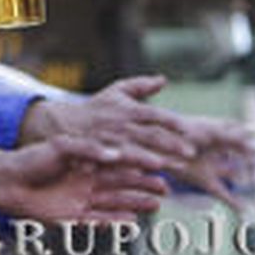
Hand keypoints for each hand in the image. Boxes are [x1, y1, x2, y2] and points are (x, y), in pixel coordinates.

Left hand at [0, 135, 169, 222]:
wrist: (6, 181)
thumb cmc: (31, 159)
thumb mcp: (60, 147)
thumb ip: (88, 149)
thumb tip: (117, 153)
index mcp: (85, 160)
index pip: (117, 161)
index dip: (138, 162)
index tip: (159, 162)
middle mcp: (87, 179)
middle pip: (122, 183)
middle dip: (144, 184)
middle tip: (166, 186)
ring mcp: (81, 198)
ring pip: (115, 201)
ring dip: (136, 202)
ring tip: (157, 203)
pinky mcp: (73, 216)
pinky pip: (100, 220)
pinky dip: (116, 220)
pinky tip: (134, 220)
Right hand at [20, 76, 198, 162]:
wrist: (63, 122)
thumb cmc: (95, 108)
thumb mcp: (116, 91)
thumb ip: (141, 85)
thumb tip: (163, 80)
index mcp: (128, 108)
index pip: (155, 114)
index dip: (172, 121)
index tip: (188, 129)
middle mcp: (121, 124)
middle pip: (150, 133)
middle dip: (172, 143)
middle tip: (192, 152)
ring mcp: (111, 140)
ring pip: (136, 149)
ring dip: (155, 158)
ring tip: (174, 166)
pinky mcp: (100, 153)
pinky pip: (117, 162)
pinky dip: (129, 168)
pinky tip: (142, 174)